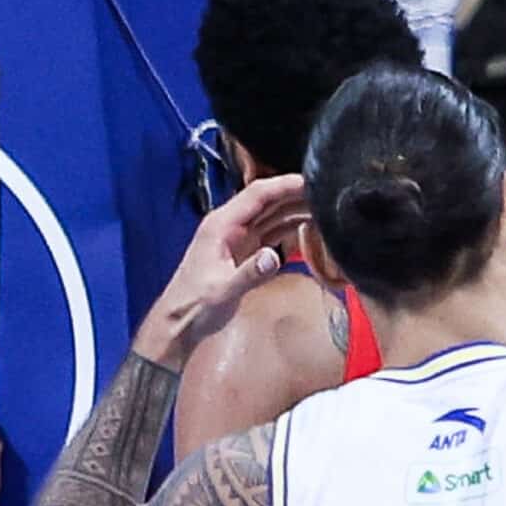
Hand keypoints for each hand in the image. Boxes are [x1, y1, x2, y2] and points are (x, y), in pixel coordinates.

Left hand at [133, 173, 310, 362]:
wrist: (179, 324)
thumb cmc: (194, 307)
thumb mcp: (223, 291)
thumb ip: (249, 273)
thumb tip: (273, 256)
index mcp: (221, 225)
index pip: (257, 194)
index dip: (284, 185)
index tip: (311, 181)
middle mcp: (229, 226)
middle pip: (267, 201)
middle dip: (295, 194)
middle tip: (327, 193)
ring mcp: (237, 238)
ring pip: (271, 215)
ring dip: (295, 210)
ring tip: (325, 207)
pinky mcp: (244, 253)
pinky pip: (270, 233)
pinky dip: (289, 229)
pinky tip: (308, 227)